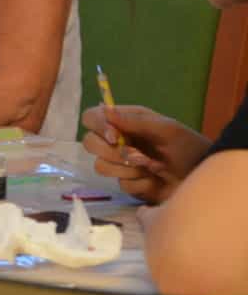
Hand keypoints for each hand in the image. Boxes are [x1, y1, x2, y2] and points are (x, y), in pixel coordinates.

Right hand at [79, 104, 211, 203]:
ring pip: (101, 166)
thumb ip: (135, 121)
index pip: (92, 117)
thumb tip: (105, 110)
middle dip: (111, 152)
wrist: (205, 176)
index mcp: (126, 121)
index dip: (97, 126)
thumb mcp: (166, 129)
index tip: (114, 137)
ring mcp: (122, 164)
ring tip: (151, 167)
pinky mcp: (130, 183)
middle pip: (90, 143)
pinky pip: (121, 184)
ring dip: (127, 168)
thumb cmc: (188, 146)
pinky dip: (140, 183)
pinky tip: (155, 180)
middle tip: (136, 156)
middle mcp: (119, 141)